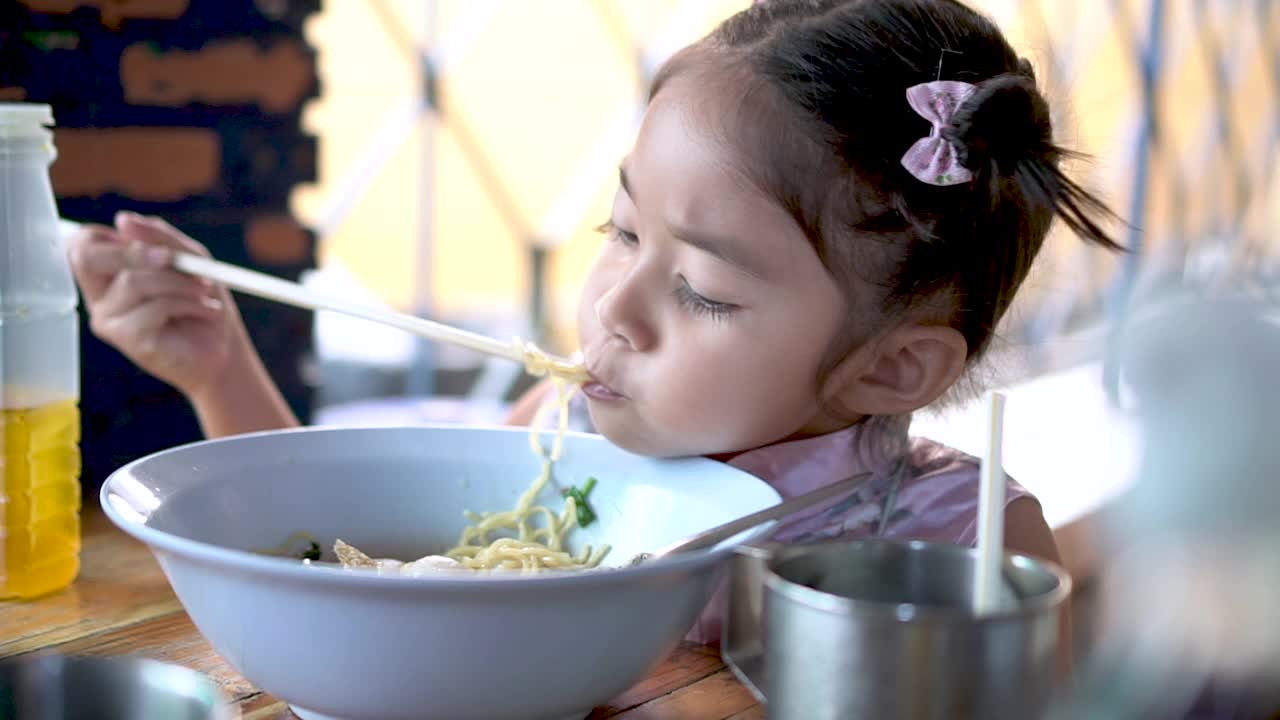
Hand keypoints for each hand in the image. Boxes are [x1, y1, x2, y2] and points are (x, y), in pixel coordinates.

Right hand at [68, 212, 242, 399]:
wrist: (224, 348)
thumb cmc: (203, 300)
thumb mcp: (188, 257)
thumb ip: (158, 237)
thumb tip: (122, 220)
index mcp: (108, 276)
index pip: (80, 245)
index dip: (106, 235)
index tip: (147, 244)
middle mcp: (100, 298)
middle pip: (88, 258)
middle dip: (136, 251)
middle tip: (172, 258)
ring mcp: (110, 320)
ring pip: (133, 281)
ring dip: (179, 281)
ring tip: (205, 291)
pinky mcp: (128, 339)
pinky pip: (155, 306)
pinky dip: (189, 303)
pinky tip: (207, 310)